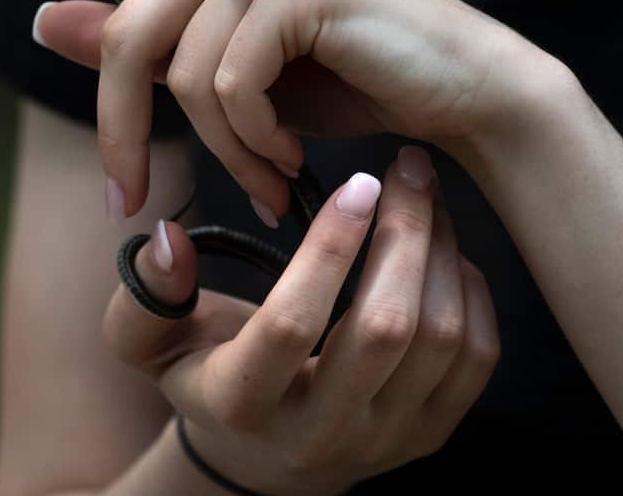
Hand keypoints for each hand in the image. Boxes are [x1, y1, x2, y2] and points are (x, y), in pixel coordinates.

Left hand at [0, 0, 553, 218]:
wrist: (463, 90)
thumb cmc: (346, 78)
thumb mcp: (228, 71)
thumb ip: (141, 43)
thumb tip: (43, 18)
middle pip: (127, 31)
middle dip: (121, 132)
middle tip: (132, 202)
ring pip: (179, 70)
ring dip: (214, 151)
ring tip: (260, 185)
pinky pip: (228, 85)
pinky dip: (251, 143)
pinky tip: (289, 163)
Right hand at [102, 147, 500, 494]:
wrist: (261, 456)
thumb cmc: (202, 372)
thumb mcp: (148, 341)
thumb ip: (146, 292)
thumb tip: (170, 236)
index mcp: (242, 404)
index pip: (292, 324)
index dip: (329, 248)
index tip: (357, 181)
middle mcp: (318, 434)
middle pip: (385, 330)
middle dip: (405, 234)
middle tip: (407, 166)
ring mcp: (382, 440)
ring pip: (442, 340)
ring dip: (442, 251)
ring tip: (425, 194)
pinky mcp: (430, 435)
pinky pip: (476, 359)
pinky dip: (470, 290)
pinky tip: (443, 247)